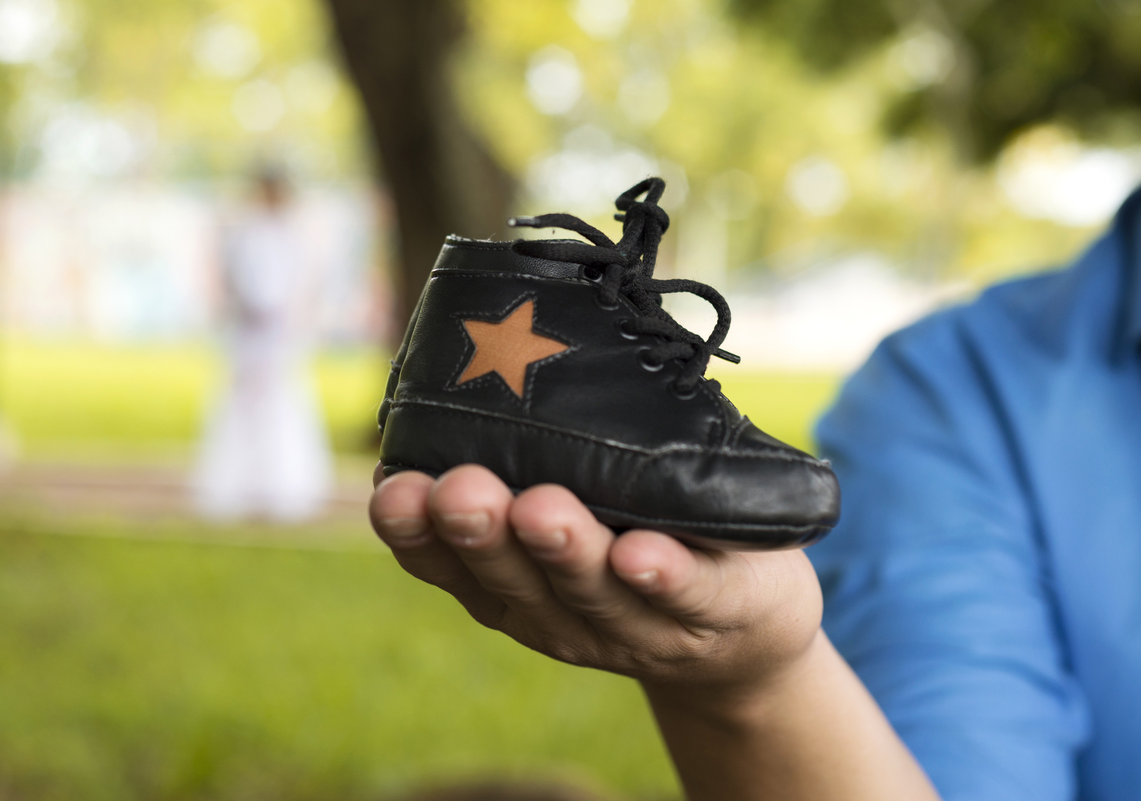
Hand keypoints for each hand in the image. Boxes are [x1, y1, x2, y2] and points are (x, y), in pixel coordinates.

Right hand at [369, 464, 823, 702]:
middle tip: (461, 491)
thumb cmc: (637, 531)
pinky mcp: (717, 612)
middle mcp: (558, 612)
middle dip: (482, 536)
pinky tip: (641, 554)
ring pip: (592, 590)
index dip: (416, 533)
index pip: (448, 563)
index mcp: (512, 582)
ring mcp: (635, 622)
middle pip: (512, 580)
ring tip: (543, 509)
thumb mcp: (570, 497)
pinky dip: (662, 577)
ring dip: (564, 551)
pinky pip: (689, 596)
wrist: (744, 622)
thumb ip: (529, 450)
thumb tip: (494, 329)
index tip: (396, 488)